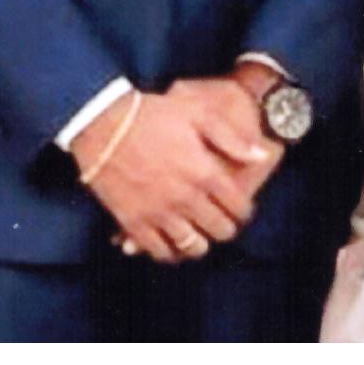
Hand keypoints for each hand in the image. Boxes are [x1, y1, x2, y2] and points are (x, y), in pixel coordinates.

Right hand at [110, 70, 285, 259]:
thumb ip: (230, 137)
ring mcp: (160, 214)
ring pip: (194, 247)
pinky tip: (171, 238)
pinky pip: (161, 252)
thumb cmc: (152, 113)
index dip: (243, 209)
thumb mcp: (195, 112)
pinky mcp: (135, 223)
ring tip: (197, 230)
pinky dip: (170, 250)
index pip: (239, 207)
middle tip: (219, 218)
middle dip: (225, 225)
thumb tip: (260, 156)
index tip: (239, 206)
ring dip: (201, 241)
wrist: (103, 124)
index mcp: (204, 172)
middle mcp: (186, 199)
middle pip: (220, 230)